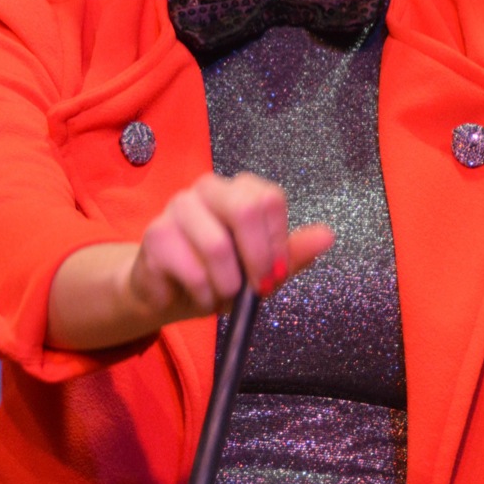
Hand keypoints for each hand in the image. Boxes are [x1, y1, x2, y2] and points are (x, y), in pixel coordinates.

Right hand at [47, 173, 333, 351]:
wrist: (169, 295)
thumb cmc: (219, 275)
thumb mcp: (261, 268)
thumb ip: (291, 253)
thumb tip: (327, 236)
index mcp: (239, 190)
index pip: (271, 199)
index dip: (278, 243)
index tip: (275, 274)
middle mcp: (208, 188)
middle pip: (246, 208)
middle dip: (258, 259)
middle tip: (257, 290)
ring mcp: (179, 207)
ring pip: (218, 246)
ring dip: (227, 285)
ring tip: (222, 295)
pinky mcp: (156, 234)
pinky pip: (192, 270)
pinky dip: (203, 294)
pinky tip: (199, 295)